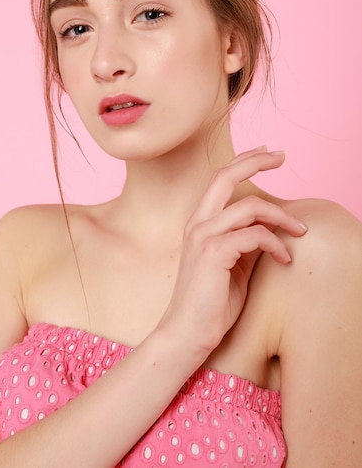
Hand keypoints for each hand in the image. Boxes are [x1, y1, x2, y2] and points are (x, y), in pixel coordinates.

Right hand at [157, 147, 307, 362]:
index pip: (220, 180)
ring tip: (300, 230)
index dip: (243, 162)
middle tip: (281, 156)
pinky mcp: (214, 253)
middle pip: (225, 176)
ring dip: (281, 216)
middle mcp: (197, 223)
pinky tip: (285, 258)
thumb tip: (273, 227)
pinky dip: (276, 243)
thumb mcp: (233, 265)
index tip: (267, 154)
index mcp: (199, 223)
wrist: (187, 333)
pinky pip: (254, 235)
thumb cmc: (211, 303)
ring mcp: (203, 236)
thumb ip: (246, 241)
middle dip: (255, 161)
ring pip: (249, 207)